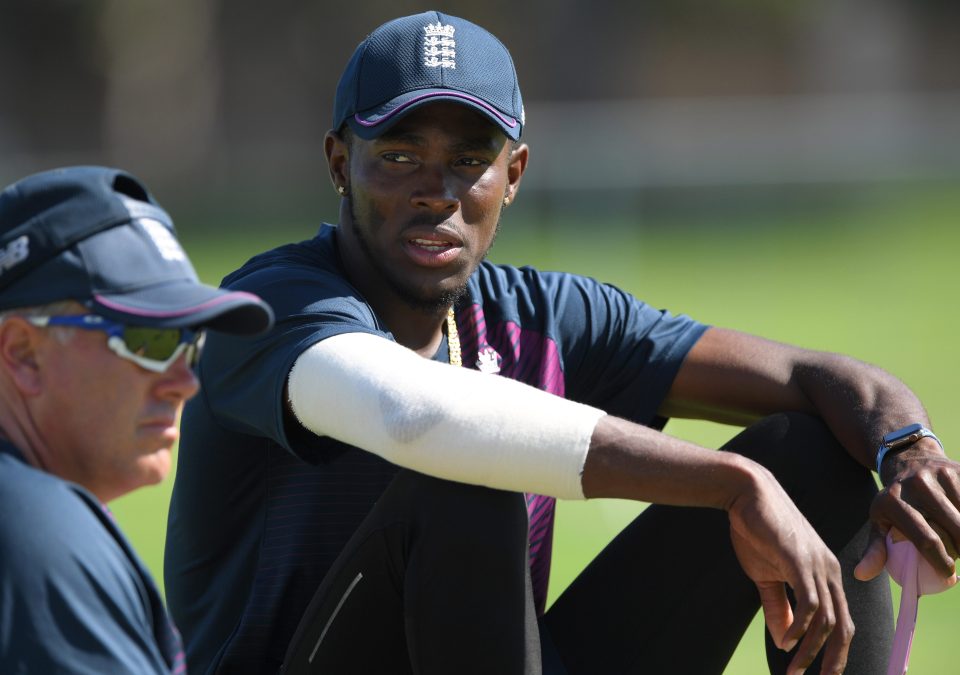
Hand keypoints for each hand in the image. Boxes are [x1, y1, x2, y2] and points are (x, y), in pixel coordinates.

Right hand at [728, 466, 852, 674]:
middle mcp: (829, 571)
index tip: (821, 673)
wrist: (747, 494)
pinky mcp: (800, 561)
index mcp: (825, 573)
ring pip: (827, 620)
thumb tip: (785, 641)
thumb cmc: (757, 529)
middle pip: (843, 626)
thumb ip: (779, 606)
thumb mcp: (766, 575)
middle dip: (833, 660)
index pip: (841, 620)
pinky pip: (810, 604)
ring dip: (812, 651)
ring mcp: (817, 565)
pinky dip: (801, 628)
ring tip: (795, 671)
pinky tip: (786, 642)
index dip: (835, 650)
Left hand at [855, 446, 959, 582]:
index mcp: (892, 501)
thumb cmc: (895, 500)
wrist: (910, 459)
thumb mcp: (880, 519)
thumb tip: (861, 575)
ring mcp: (940, 475)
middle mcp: (917, 485)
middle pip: (956, 530)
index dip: (941, 561)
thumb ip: (875, 549)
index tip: (948, 574)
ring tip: (957, 539)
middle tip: (957, 556)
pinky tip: (959, 522)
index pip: (925, 540)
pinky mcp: (959, 470)